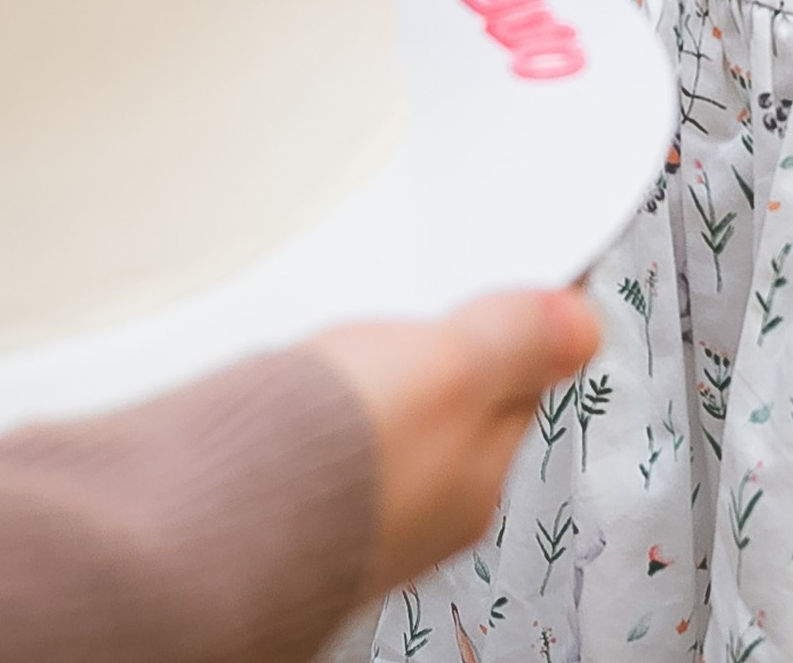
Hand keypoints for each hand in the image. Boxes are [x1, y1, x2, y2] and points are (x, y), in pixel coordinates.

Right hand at [313, 288, 600, 593]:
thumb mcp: (450, 371)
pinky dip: (329, 397)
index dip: (522, 317)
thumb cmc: (334, 460)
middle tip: (429, 293)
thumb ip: (517, 342)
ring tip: (365, 325)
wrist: (209, 520)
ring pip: (394, 414)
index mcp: (477, 476)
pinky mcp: (297, 489)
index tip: (510, 271)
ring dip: (383, 370)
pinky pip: (334, 431)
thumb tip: (583, 325)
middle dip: (447, 346)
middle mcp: (426, 503)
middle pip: (459, 399)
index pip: (525, 378)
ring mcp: (362, 502)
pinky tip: (308, 374)